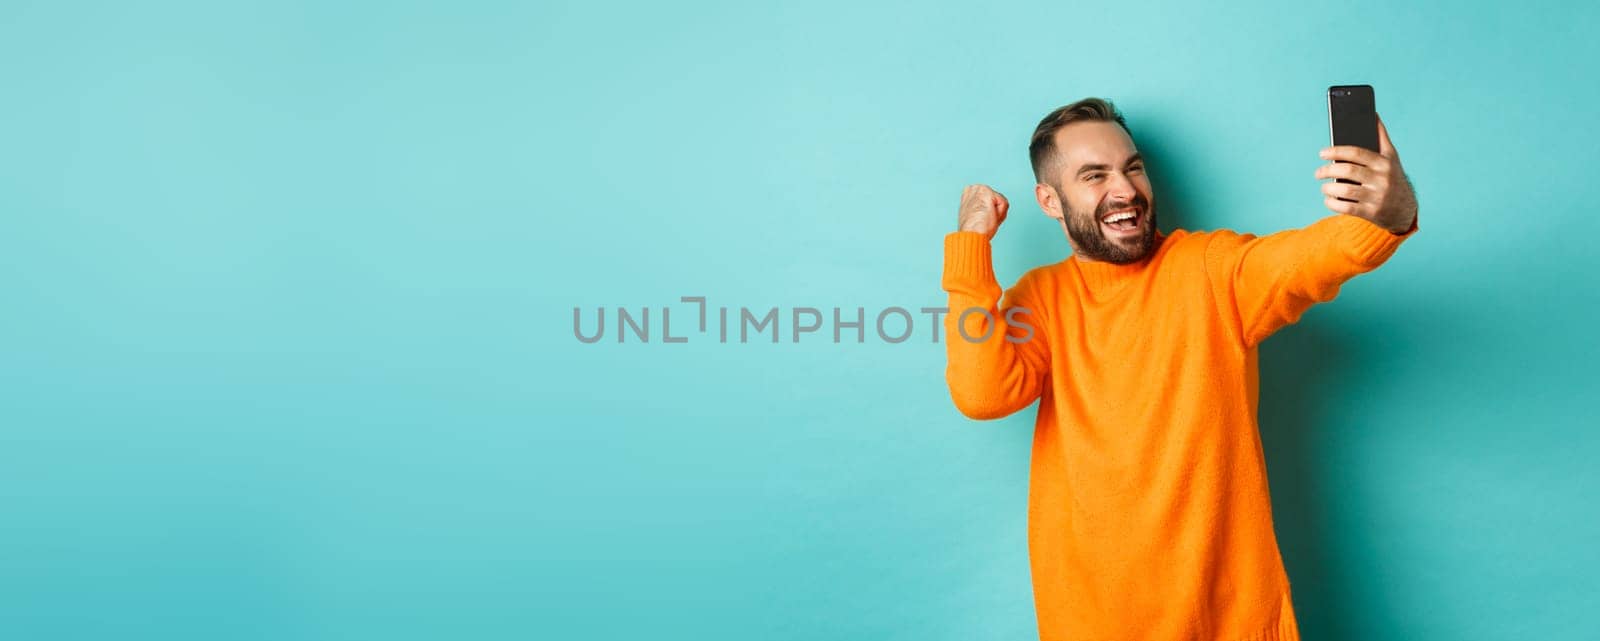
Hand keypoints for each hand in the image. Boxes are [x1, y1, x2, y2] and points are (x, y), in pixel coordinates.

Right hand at [958, 184, 1008, 237]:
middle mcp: (973, 188)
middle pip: (998, 200)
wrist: (971, 235)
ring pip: (1001, 202)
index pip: (992, 199)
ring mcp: (980, 189)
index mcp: (969, 193)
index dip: (990, 211)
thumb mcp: (976, 215)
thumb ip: (983, 207)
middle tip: (984, 220)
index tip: (981, 219)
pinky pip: (1004, 203)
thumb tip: (991, 209)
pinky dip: (1000, 213)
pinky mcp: (987, 192)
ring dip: (998, 213)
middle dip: (995, 211)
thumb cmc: (973, 230)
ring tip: (986, 219)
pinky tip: (989, 217)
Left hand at [1315, 115, 1417, 233]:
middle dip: (1327, 170)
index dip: (1336, 151)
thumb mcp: (1391, 157)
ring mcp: (1377, 197)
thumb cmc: (1393, 177)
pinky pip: (1346, 208)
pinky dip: (1332, 203)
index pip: (1356, 153)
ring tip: (1324, 187)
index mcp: (1384, 162)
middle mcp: (1382, 179)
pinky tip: (1329, 199)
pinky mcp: (1371, 213)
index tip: (1322, 153)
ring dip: (1328, 188)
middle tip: (1318, 173)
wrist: (1405, 210)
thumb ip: (1381, 137)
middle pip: (1347, 171)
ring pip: (1344, 190)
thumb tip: (1373, 113)